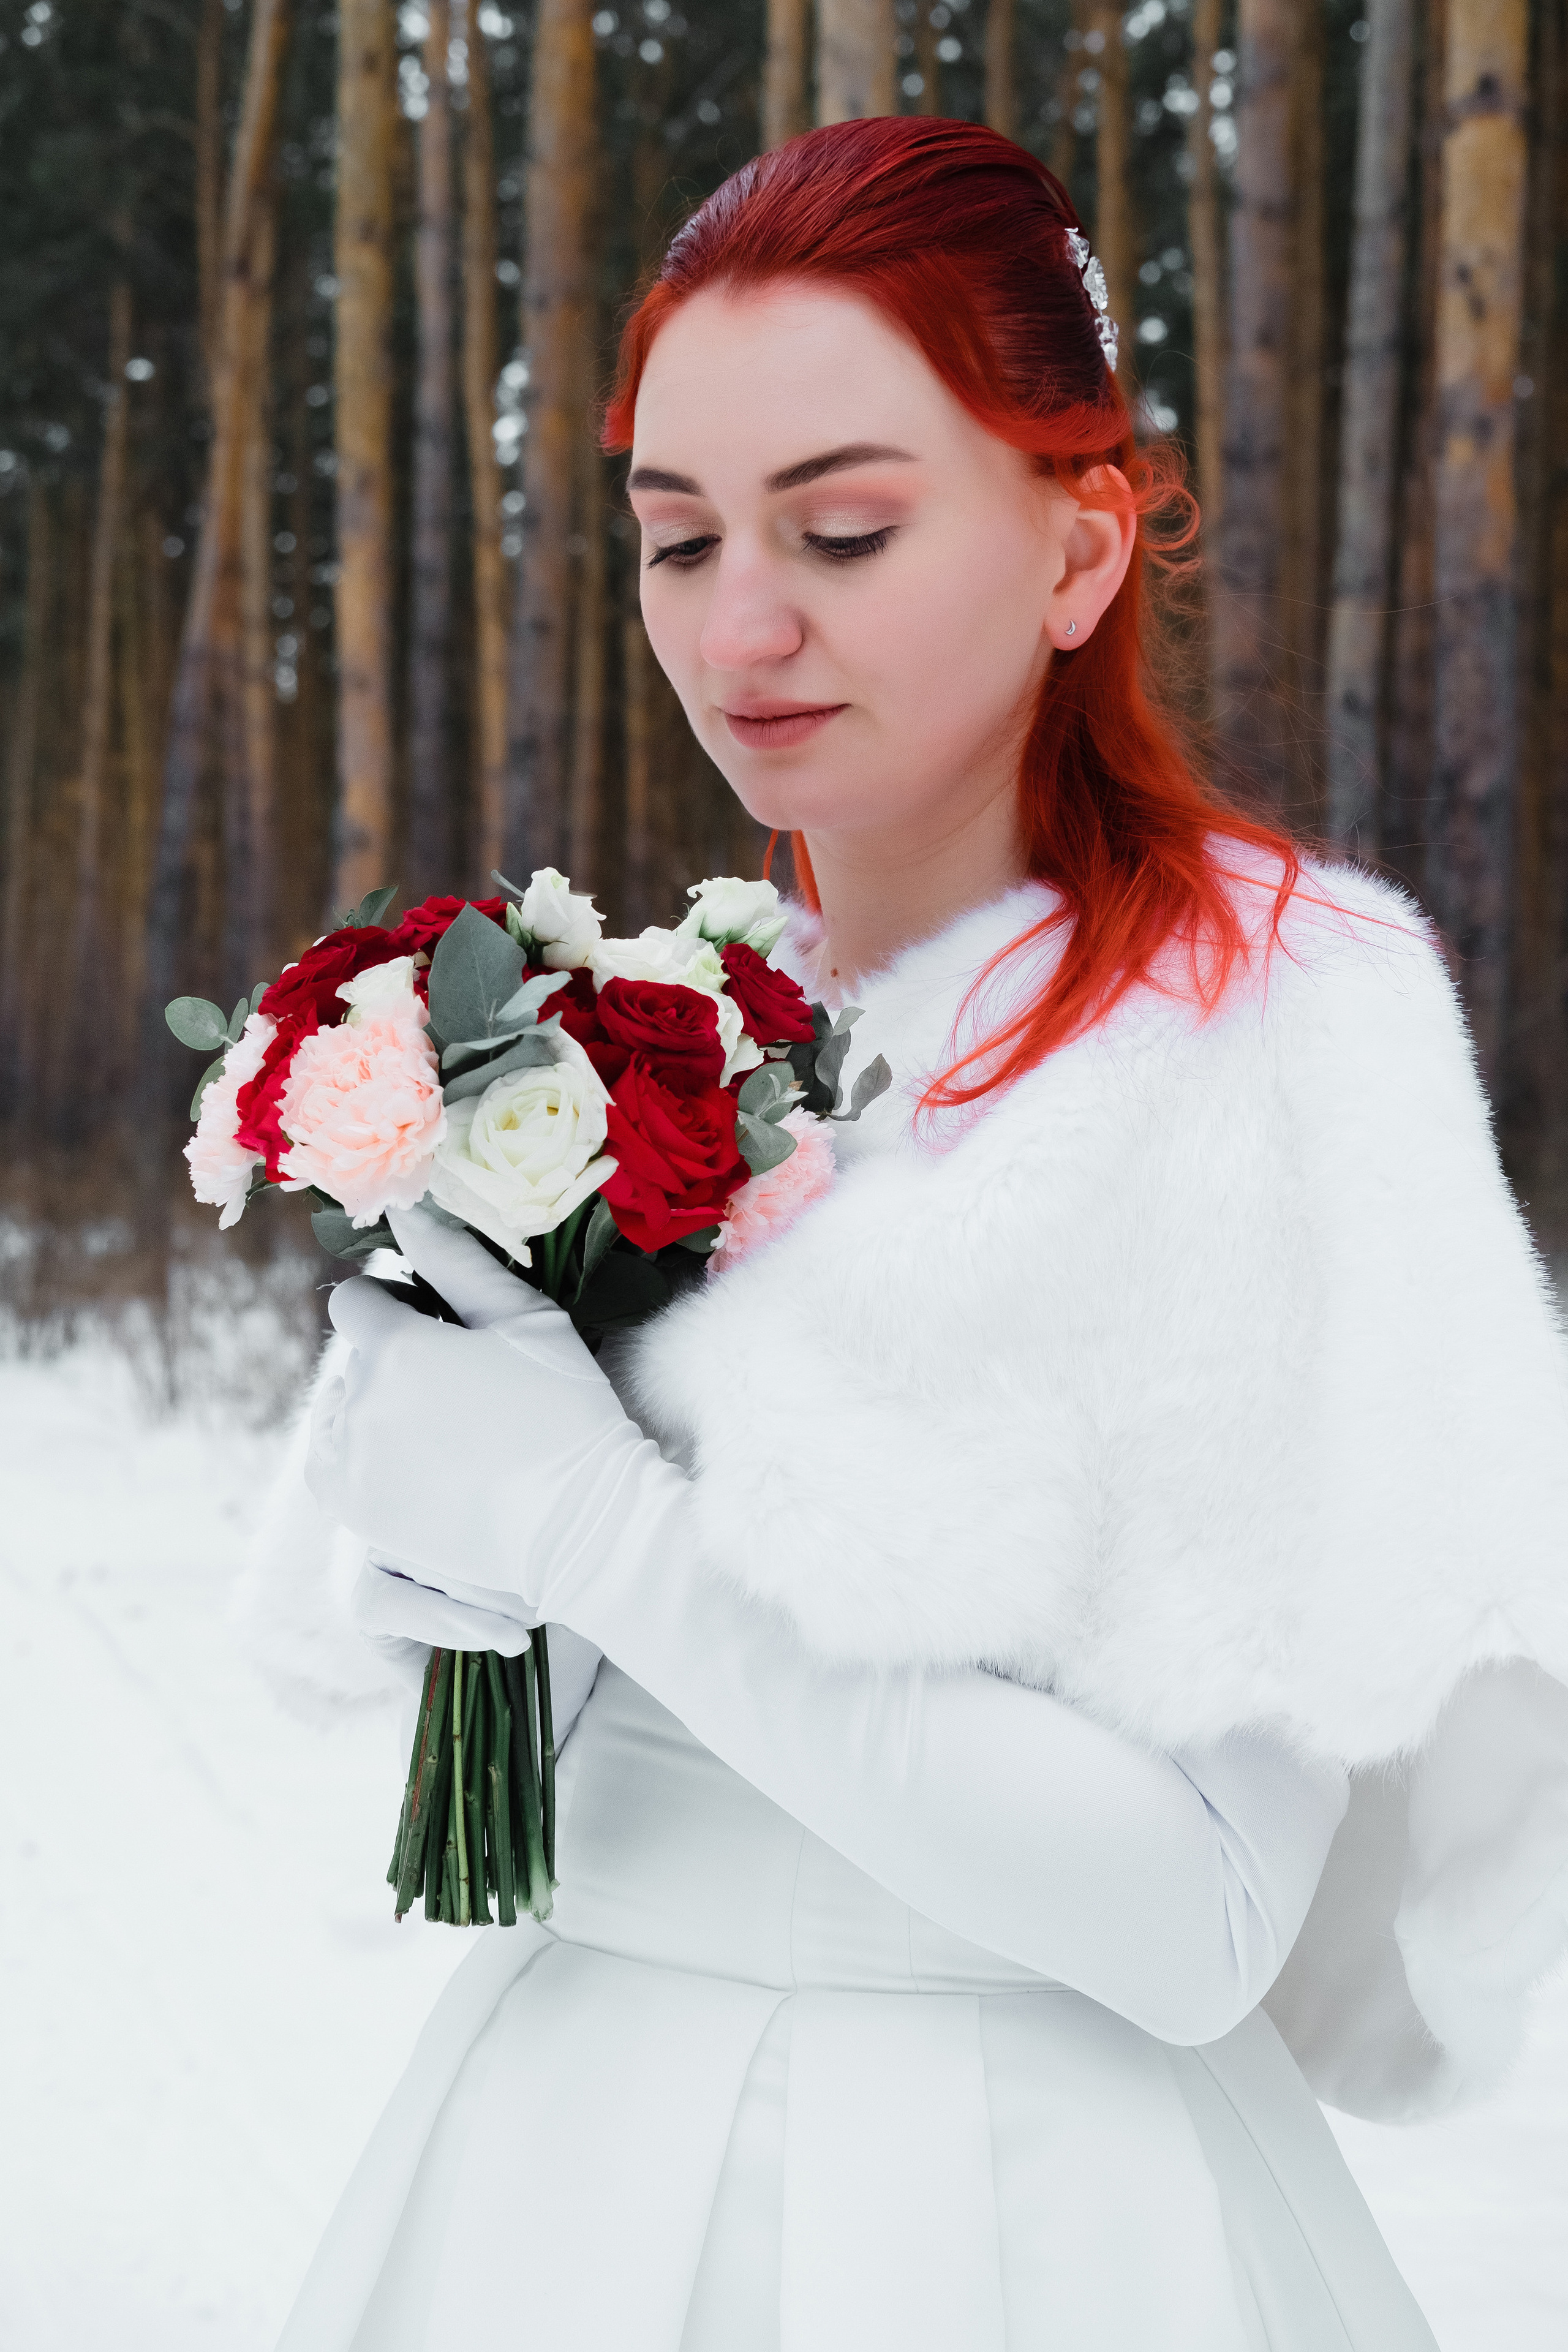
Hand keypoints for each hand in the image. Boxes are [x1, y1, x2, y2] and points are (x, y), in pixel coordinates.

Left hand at [305, 1203, 643, 1621]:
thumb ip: (459, 1261)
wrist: (580, 1525)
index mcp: (397, 1348)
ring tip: (442, 1430)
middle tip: (459, 1387)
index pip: (355, 1303)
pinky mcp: (354, 1512)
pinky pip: (333, 1464)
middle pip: (354, 1360)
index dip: (392, 1305)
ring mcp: (350, 1463)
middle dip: (393, 1361)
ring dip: (373, 1408)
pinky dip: (362, 1455)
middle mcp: (358, 1404)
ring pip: (339, 1411)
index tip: (434, 1325)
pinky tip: (420, 1462)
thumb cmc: (566, 1414)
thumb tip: (407, 1210)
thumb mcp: (527, 1320)